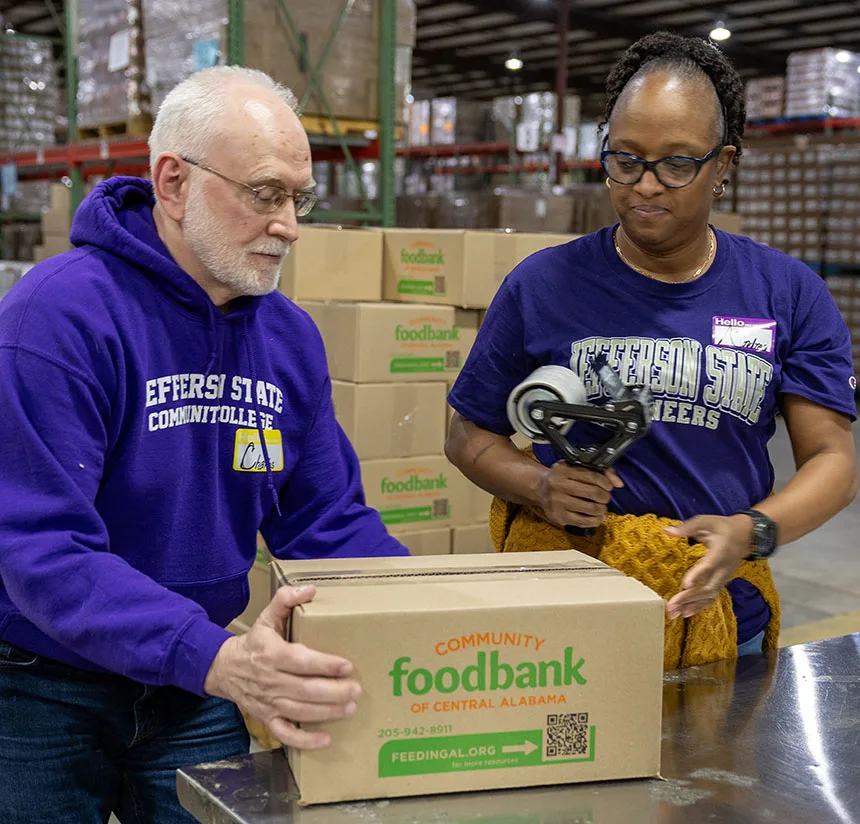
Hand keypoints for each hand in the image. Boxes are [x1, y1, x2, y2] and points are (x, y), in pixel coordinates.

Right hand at [204, 584, 360, 749]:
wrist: (224, 669)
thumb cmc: (254, 642)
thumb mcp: (266, 616)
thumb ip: (286, 599)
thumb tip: (311, 589)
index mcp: (272, 653)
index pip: (301, 661)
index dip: (324, 664)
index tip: (347, 665)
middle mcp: (271, 680)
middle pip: (305, 689)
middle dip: (333, 692)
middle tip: (356, 689)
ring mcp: (269, 702)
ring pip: (300, 711)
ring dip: (326, 712)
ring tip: (350, 708)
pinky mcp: (267, 718)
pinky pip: (285, 734)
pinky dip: (304, 740)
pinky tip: (326, 739)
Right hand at [537, 462, 623, 528]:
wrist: (541, 489)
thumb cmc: (563, 477)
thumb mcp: (577, 468)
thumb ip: (600, 471)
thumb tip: (618, 483)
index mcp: (562, 469)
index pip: (591, 475)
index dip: (605, 482)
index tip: (609, 487)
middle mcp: (557, 484)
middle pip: (592, 492)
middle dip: (604, 496)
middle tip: (605, 497)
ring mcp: (556, 501)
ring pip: (590, 508)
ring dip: (601, 509)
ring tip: (601, 507)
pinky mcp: (558, 516)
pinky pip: (583, 521)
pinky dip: (595, 520)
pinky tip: (598, 517)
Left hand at [664, 514, 753, 619]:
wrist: (747, 536)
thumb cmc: (723, 527)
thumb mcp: (706, 521)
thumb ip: (688, 527)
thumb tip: (667, 531)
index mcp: (720, 551)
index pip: (709, 565)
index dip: (698, 575)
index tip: (685, 585)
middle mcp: (724, 568)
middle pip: (707, 587)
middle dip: (689, 598)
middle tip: (671, 606)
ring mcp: (724, 577)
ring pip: (709, 595)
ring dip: (691, 605)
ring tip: (674, 613)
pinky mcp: (722, 582)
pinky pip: (712, 597)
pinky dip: (699, 606)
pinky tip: (685, 613)